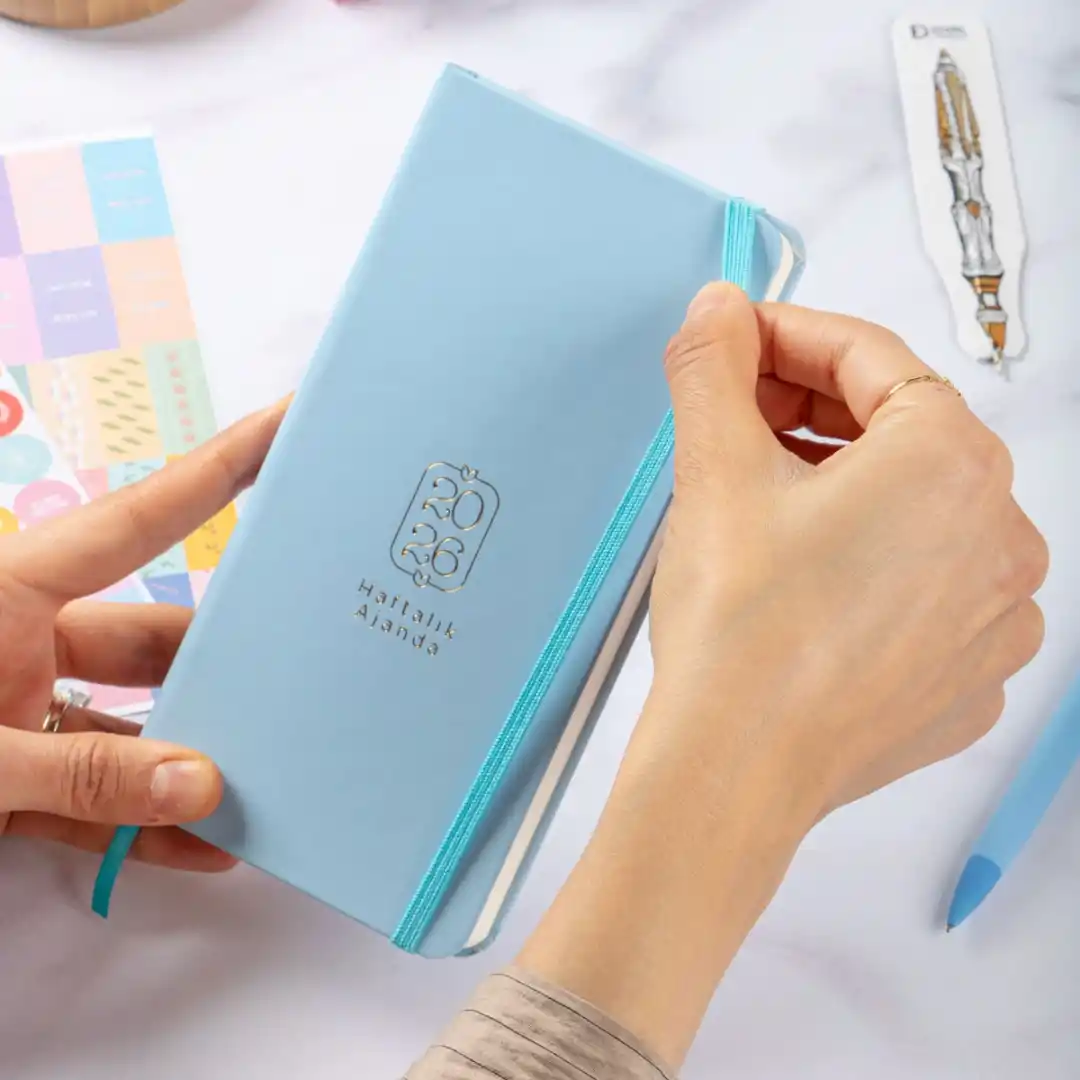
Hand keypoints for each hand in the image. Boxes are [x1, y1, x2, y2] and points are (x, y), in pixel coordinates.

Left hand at [0, 399, 286, 871]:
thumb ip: (79, 771)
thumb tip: (202, 786)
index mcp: (8, 590)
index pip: (139, 519)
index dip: (217, 470)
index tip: (284, 426)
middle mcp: (23, 639)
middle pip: (150, 639)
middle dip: (219, 658)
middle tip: (296, 663)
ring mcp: (17, 711)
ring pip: (131, 726)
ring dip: (190, 761)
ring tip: (263, 784)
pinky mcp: (10, 779)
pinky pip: (92, 798)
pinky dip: (140, 826)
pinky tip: (200, 847)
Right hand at [521, 286, 1046, 1065]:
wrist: (734, 769)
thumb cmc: (741, 634)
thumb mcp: (714, 469)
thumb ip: (715, 365)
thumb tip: (719, 315)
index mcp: (953, 463)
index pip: (871, 357)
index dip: (791, 336)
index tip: (742, 342)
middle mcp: (998, 537)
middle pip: (899, 431)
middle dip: (810, 412)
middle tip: (737, 419)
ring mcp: (992, 616)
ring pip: (913, 512)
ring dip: (840, 488)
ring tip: (760, 507)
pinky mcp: (965, 675)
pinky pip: (923, 588)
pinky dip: (868, 566)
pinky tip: (802, 583)